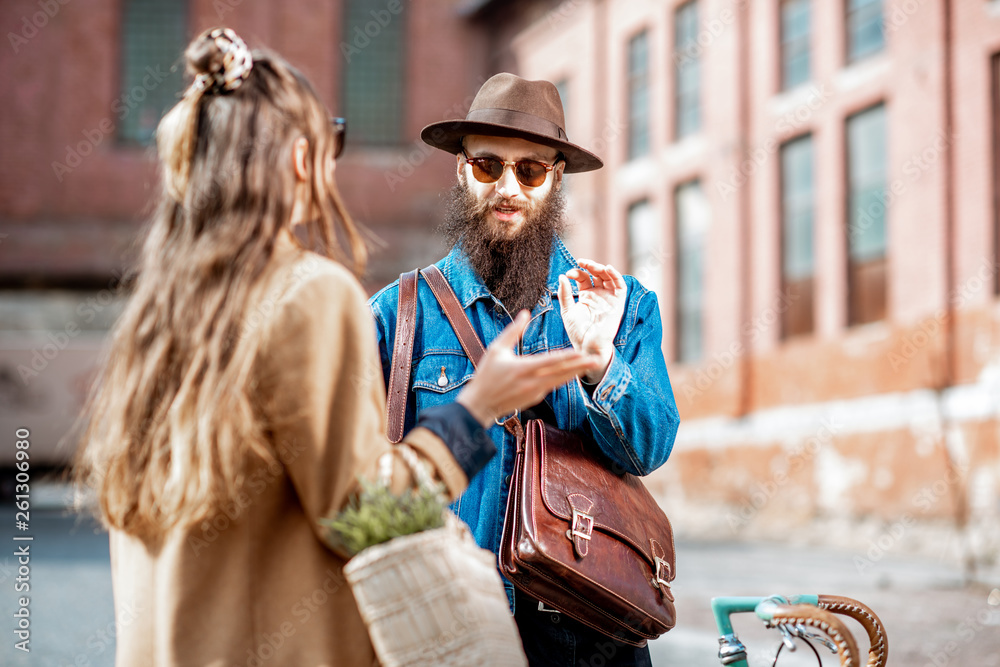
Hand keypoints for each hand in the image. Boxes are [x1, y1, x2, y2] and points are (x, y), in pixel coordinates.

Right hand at [457, 311, 602, 426]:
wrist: (481, 405)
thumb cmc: (486, 375)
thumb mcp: (495, 350)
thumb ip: (512, 331)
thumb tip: (525, 312)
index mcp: (522, 369)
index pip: (550, 362)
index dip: (567, 358)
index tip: (582, 353)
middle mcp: (532, 382)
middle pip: (561, 373)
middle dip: (580, 366)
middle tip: (597, 360)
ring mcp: (535, 392)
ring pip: (560, 380)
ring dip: (576, 372)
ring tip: (590, 365)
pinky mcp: (535, 398)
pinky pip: (553, 385)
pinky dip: (564, 378)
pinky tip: (574, 372)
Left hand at [557, 259, 626, 383]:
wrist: (587, 345)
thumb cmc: (577, 331)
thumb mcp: (567, 310)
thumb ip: (564, 294)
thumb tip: (561, 276)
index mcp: (586, 295)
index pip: (583, 277)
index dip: (577, 272)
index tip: (568, 274)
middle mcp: (598, 294)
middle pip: (596, 274)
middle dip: (590, 266)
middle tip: (582, 262)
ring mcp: (608, 298)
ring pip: (608, 277)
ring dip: (602, 268)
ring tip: (593, 266)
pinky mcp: (617, 303)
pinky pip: (620, 287)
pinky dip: (616, 276)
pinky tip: (608, 268)